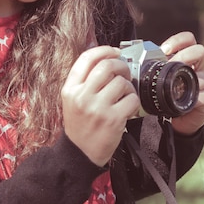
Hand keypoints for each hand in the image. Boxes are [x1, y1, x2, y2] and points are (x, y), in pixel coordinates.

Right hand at [61, 46, 139, 166]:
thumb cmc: (80, 125)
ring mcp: (98, 108)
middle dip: (121, 66)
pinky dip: (133, 101)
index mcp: (70, 89)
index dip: (105, 50)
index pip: (87, 58)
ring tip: (124, 95)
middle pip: (107, 66)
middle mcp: (82, 96)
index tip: (115, 52)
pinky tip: (127, 108)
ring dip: (128, 86)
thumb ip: (84, 81)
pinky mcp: (113, 119)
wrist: (79, 154)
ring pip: (122, 82)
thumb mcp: (72, 100)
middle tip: (124, 73)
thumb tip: (106, 58)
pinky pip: (132, 99)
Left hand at [160, 32, 203, 134]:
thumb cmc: (167, 94)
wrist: (177, 118)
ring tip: (174, 83)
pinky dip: (193, 96)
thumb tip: (127, 56)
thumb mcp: (159, 77)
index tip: (164, 49)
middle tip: (169, 65)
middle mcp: (201, 65)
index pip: (188, 39)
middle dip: (183, 56)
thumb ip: (152, 66)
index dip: (177, 41)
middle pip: (199, 51)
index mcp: (189, 56)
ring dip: (188, 76)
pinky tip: (181, 99)